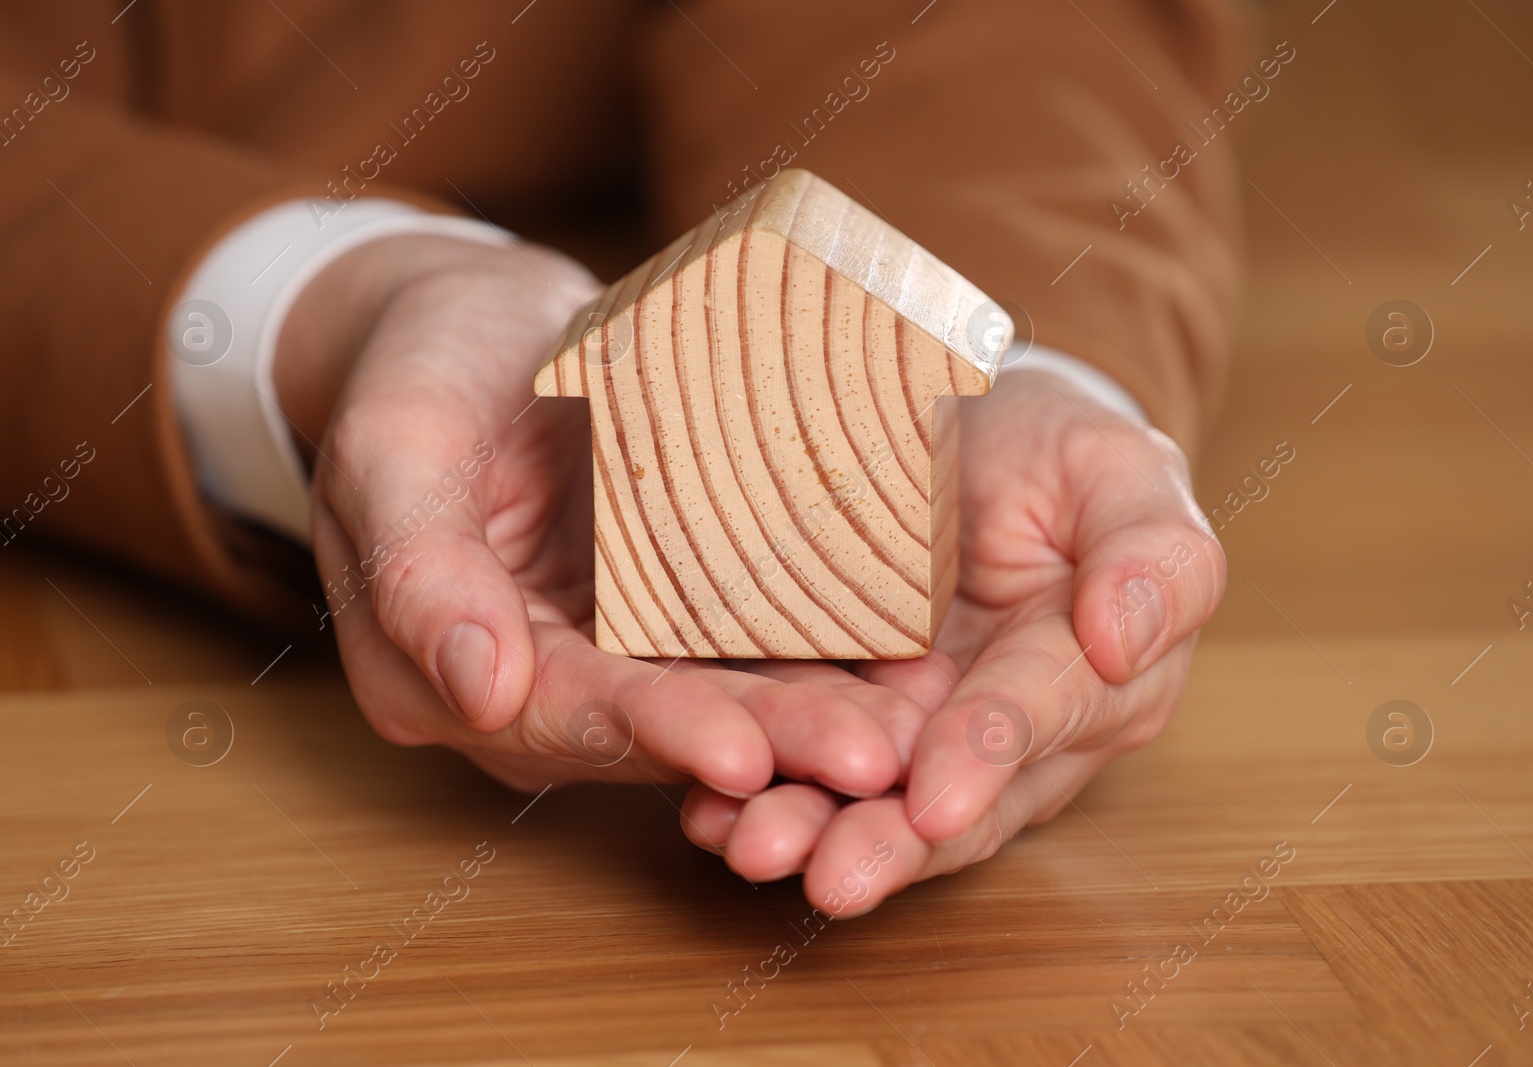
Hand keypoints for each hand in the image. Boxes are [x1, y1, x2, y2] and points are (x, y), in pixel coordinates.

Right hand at [279, 234, 927, 799]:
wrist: (473, 321)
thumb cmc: (417, 369)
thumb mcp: (391, 448)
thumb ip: (417, 572)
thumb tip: (481, 692)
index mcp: (445, 673)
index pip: (560, 716)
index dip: (655, 739)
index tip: (745, 757)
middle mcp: (536, 686)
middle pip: (656, 726)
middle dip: (768, 745)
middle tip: (873, 760)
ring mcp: (609, 650)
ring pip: (716, 697)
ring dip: (808, 722)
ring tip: (904, 734)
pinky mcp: (667, 611)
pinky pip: (743, 642)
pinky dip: (817, 661)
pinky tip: (900, 672)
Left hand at [679, 369, 1225, 912]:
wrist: (970, 427)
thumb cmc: (1058, 451)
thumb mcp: (1120, 473)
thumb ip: (1152, 555)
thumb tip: (1127, 643)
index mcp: (1091, 679)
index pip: (1038, 719)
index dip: (986, 756)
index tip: (933, 798)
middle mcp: (1009, 734)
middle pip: (954, 804)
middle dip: (889, 842)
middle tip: (832, 876)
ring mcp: (920, 734)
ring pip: (872, 803)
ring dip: (813, 831)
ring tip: (750, 847)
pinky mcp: (844, 715)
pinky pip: (803, 764)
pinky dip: (754, 792)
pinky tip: (704, 811)